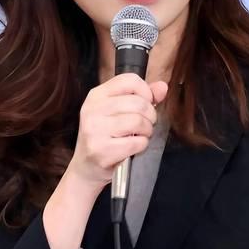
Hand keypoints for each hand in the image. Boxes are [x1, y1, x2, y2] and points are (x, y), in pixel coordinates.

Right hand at [67, 73, 167, 191]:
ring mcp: (94, 130)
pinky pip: (136, 142)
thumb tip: (163, 87)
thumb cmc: (105, 137)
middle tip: (146, 124)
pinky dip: (142, 145)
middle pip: (138, 102)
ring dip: (147, 130)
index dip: (146, 91)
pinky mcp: (101, 150)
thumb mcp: (118, 112)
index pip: (129, 80)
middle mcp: (92, 110)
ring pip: (138, 121)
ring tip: (141, 135)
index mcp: (96, 95)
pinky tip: (134, 147)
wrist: (86, 168)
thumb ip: (141, 97)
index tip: (147, 103)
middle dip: (150, 115)